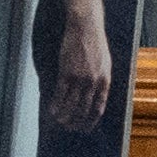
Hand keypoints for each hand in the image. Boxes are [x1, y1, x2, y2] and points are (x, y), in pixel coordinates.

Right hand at [49, 0, 116, 130]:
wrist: (86, 27)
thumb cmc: (95, 44)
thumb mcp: (105, 64)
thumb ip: (101, 80)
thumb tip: (96, 95)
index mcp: (105, 81)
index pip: (99, 108)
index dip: (91, 121)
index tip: (84, 128)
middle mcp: (94, 83)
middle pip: (84, 109)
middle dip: (76, 121)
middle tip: (68, 127)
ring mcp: (80, 78)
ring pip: (71, 104)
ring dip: (64, 116)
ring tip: (58, 122)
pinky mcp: (66, 72)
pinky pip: (60, 94)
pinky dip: (56, 104)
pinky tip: (51, 110)